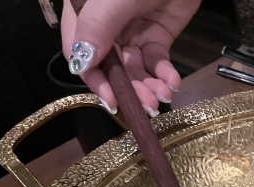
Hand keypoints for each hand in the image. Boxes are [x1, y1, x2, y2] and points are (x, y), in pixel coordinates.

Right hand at [61, 0, 200, 115]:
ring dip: (149, 86)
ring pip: (135, 69)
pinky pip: (157, 61)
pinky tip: (173, 81)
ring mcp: (132, 31)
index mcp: (84, 15)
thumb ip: (97, 28)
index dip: (96, 81)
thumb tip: (81, 62)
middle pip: (112, 68)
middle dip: (130, 89)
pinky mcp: (157, 35)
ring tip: (163, 94)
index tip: (113, 100)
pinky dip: (165, 74)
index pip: (82, 56)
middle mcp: (105, 27)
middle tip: (148, 104)